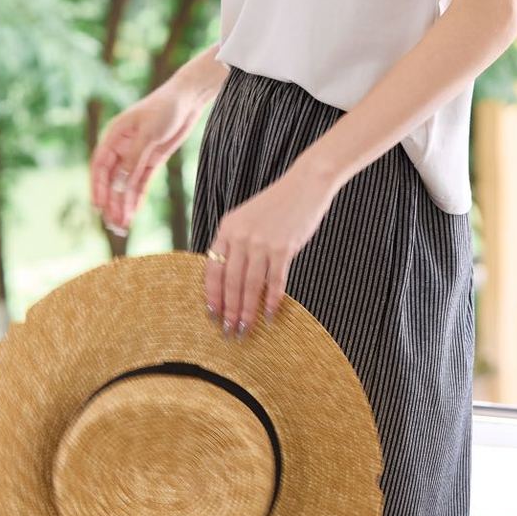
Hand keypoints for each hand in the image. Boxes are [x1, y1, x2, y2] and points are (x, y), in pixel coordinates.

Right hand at [90, 78, 203, 236]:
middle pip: (112, 179)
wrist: (188, 99)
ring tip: (122, 225)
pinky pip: (140, 183)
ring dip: (123, 204)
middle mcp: (122, 148)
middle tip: (112, 223)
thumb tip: (120, 182)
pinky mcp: (151, 161)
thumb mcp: (149, 132)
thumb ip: (134, 157)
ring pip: (126, 185)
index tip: (98, 206)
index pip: (100, 165)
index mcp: (114, 136)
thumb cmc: (165, 108)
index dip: (97, 186)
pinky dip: (136, 198)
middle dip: (111, 201)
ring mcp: (136, 155)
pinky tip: (133, 213)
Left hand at [204, 158, 337, 336]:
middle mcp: (240, 235)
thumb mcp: (247, 219)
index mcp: (227, 228)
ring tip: (246, 329)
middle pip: (230, 282)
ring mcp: (261, 241)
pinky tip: (270, 314)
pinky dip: (272, 300)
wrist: (304, 184)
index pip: (212, 269)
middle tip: (229, 332)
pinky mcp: (283, 246)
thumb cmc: (277, 205)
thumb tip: (230, 280)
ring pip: (250, 285)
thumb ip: (236, 243)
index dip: (212, 295)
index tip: (211, 315)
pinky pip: (275, 280)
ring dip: (247, 311)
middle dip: (229, 310)